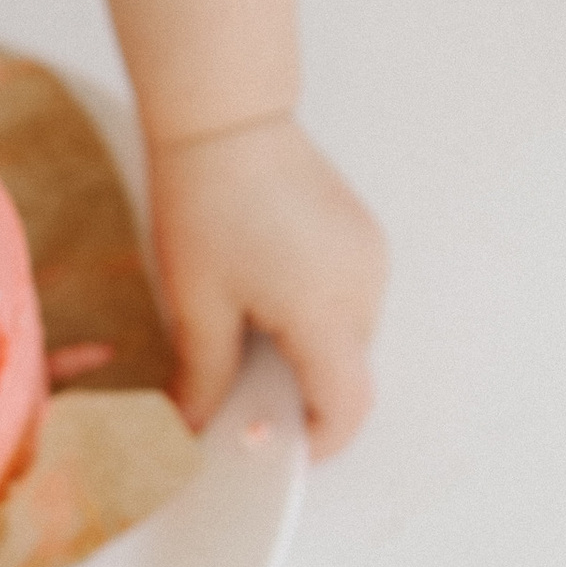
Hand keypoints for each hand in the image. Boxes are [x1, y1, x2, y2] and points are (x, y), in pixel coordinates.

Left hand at [143, 117, 386, 450]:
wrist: (223, 118)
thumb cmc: (206, 202)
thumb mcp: (197, 303)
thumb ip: (206, 377)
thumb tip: (196, 428)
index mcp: (327, 312)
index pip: (346, 408)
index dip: (313, 441)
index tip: (269, 448)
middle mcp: (364, 288)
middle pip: (348, 375)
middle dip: (300, 394)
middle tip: (238, 392)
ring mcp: (369, 257)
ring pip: (348, 337)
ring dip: (307, 352)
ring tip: (244, 330)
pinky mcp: (362, 235)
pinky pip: (348, 298)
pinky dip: (314, 315)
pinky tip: (264, 291)